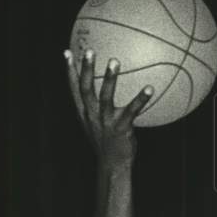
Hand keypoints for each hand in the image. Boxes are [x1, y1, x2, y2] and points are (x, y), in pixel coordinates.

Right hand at [65, 48, 152, 167]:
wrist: (113, 165)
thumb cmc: (108, 141)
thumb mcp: (98, 122)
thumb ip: (99, 106)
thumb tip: (107, 87)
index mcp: (84, 112)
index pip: (74, 88)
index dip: (69, 70)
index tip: (67, 51)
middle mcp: (91, 115)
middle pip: (85, 88)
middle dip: (85, 69)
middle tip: (88, 51)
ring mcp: (105, 121)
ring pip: (105, 97)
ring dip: (109, 78)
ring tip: (114, 61)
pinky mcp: (120, 128)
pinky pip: (132, 111)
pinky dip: (140, 99)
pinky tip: (150, 88)